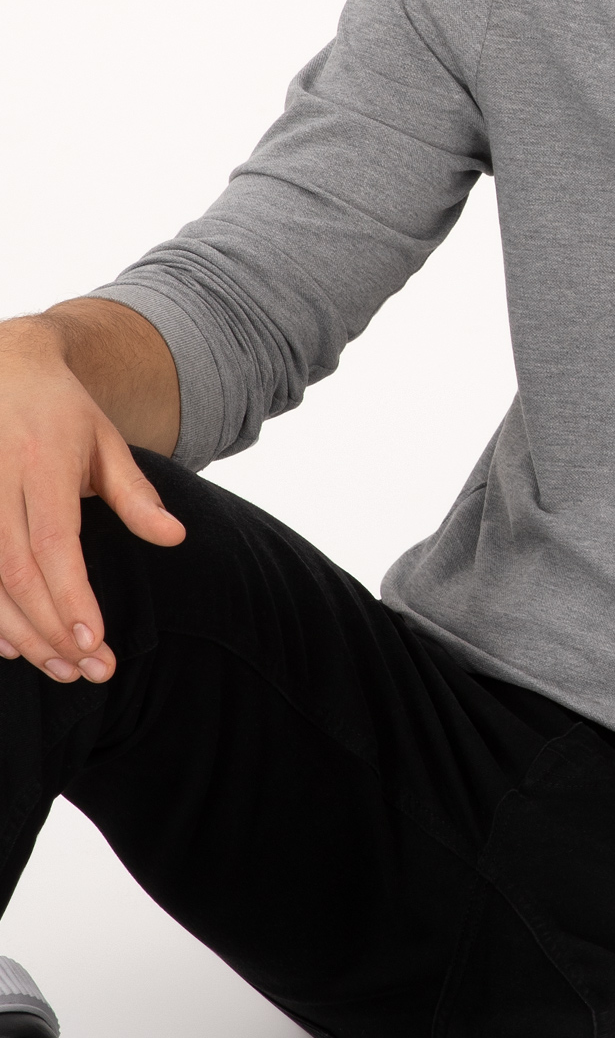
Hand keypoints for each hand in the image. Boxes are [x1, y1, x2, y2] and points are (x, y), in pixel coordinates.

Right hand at [0, 316, 184, 682]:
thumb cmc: (62, 412)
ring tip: (62, 667)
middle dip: (53, 629)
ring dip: (22, 633)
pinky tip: (14, 646)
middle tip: (90, 669)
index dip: (70, 596)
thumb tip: (175, 538)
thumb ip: (137, 493)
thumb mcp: (107, 441)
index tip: (95, 641)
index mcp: (43, 461)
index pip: (54, 541)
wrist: (3, 368)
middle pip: (18, 572)